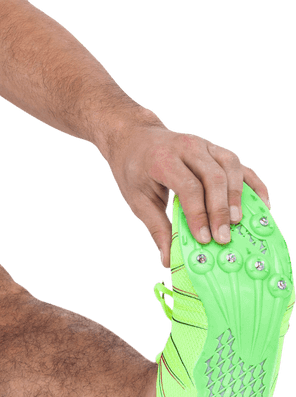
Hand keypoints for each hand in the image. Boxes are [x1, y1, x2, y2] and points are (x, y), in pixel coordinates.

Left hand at [105, 122, 270, 267]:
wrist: (135, 138)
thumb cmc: (135, 169)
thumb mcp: (137, 197)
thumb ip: (156, 226)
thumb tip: (168, 258)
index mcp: (162, 158)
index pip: (188, 186)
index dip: (198, 214)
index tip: (204, 239)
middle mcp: (186, 147)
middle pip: (213, 177)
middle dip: (220, 210)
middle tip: (223, 238)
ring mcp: (204, 145)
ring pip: (230, 167)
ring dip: (238, 196)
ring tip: (238, 222)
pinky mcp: (216, 149)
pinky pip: (241, 166)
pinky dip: (253, 184)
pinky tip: (260, 204)